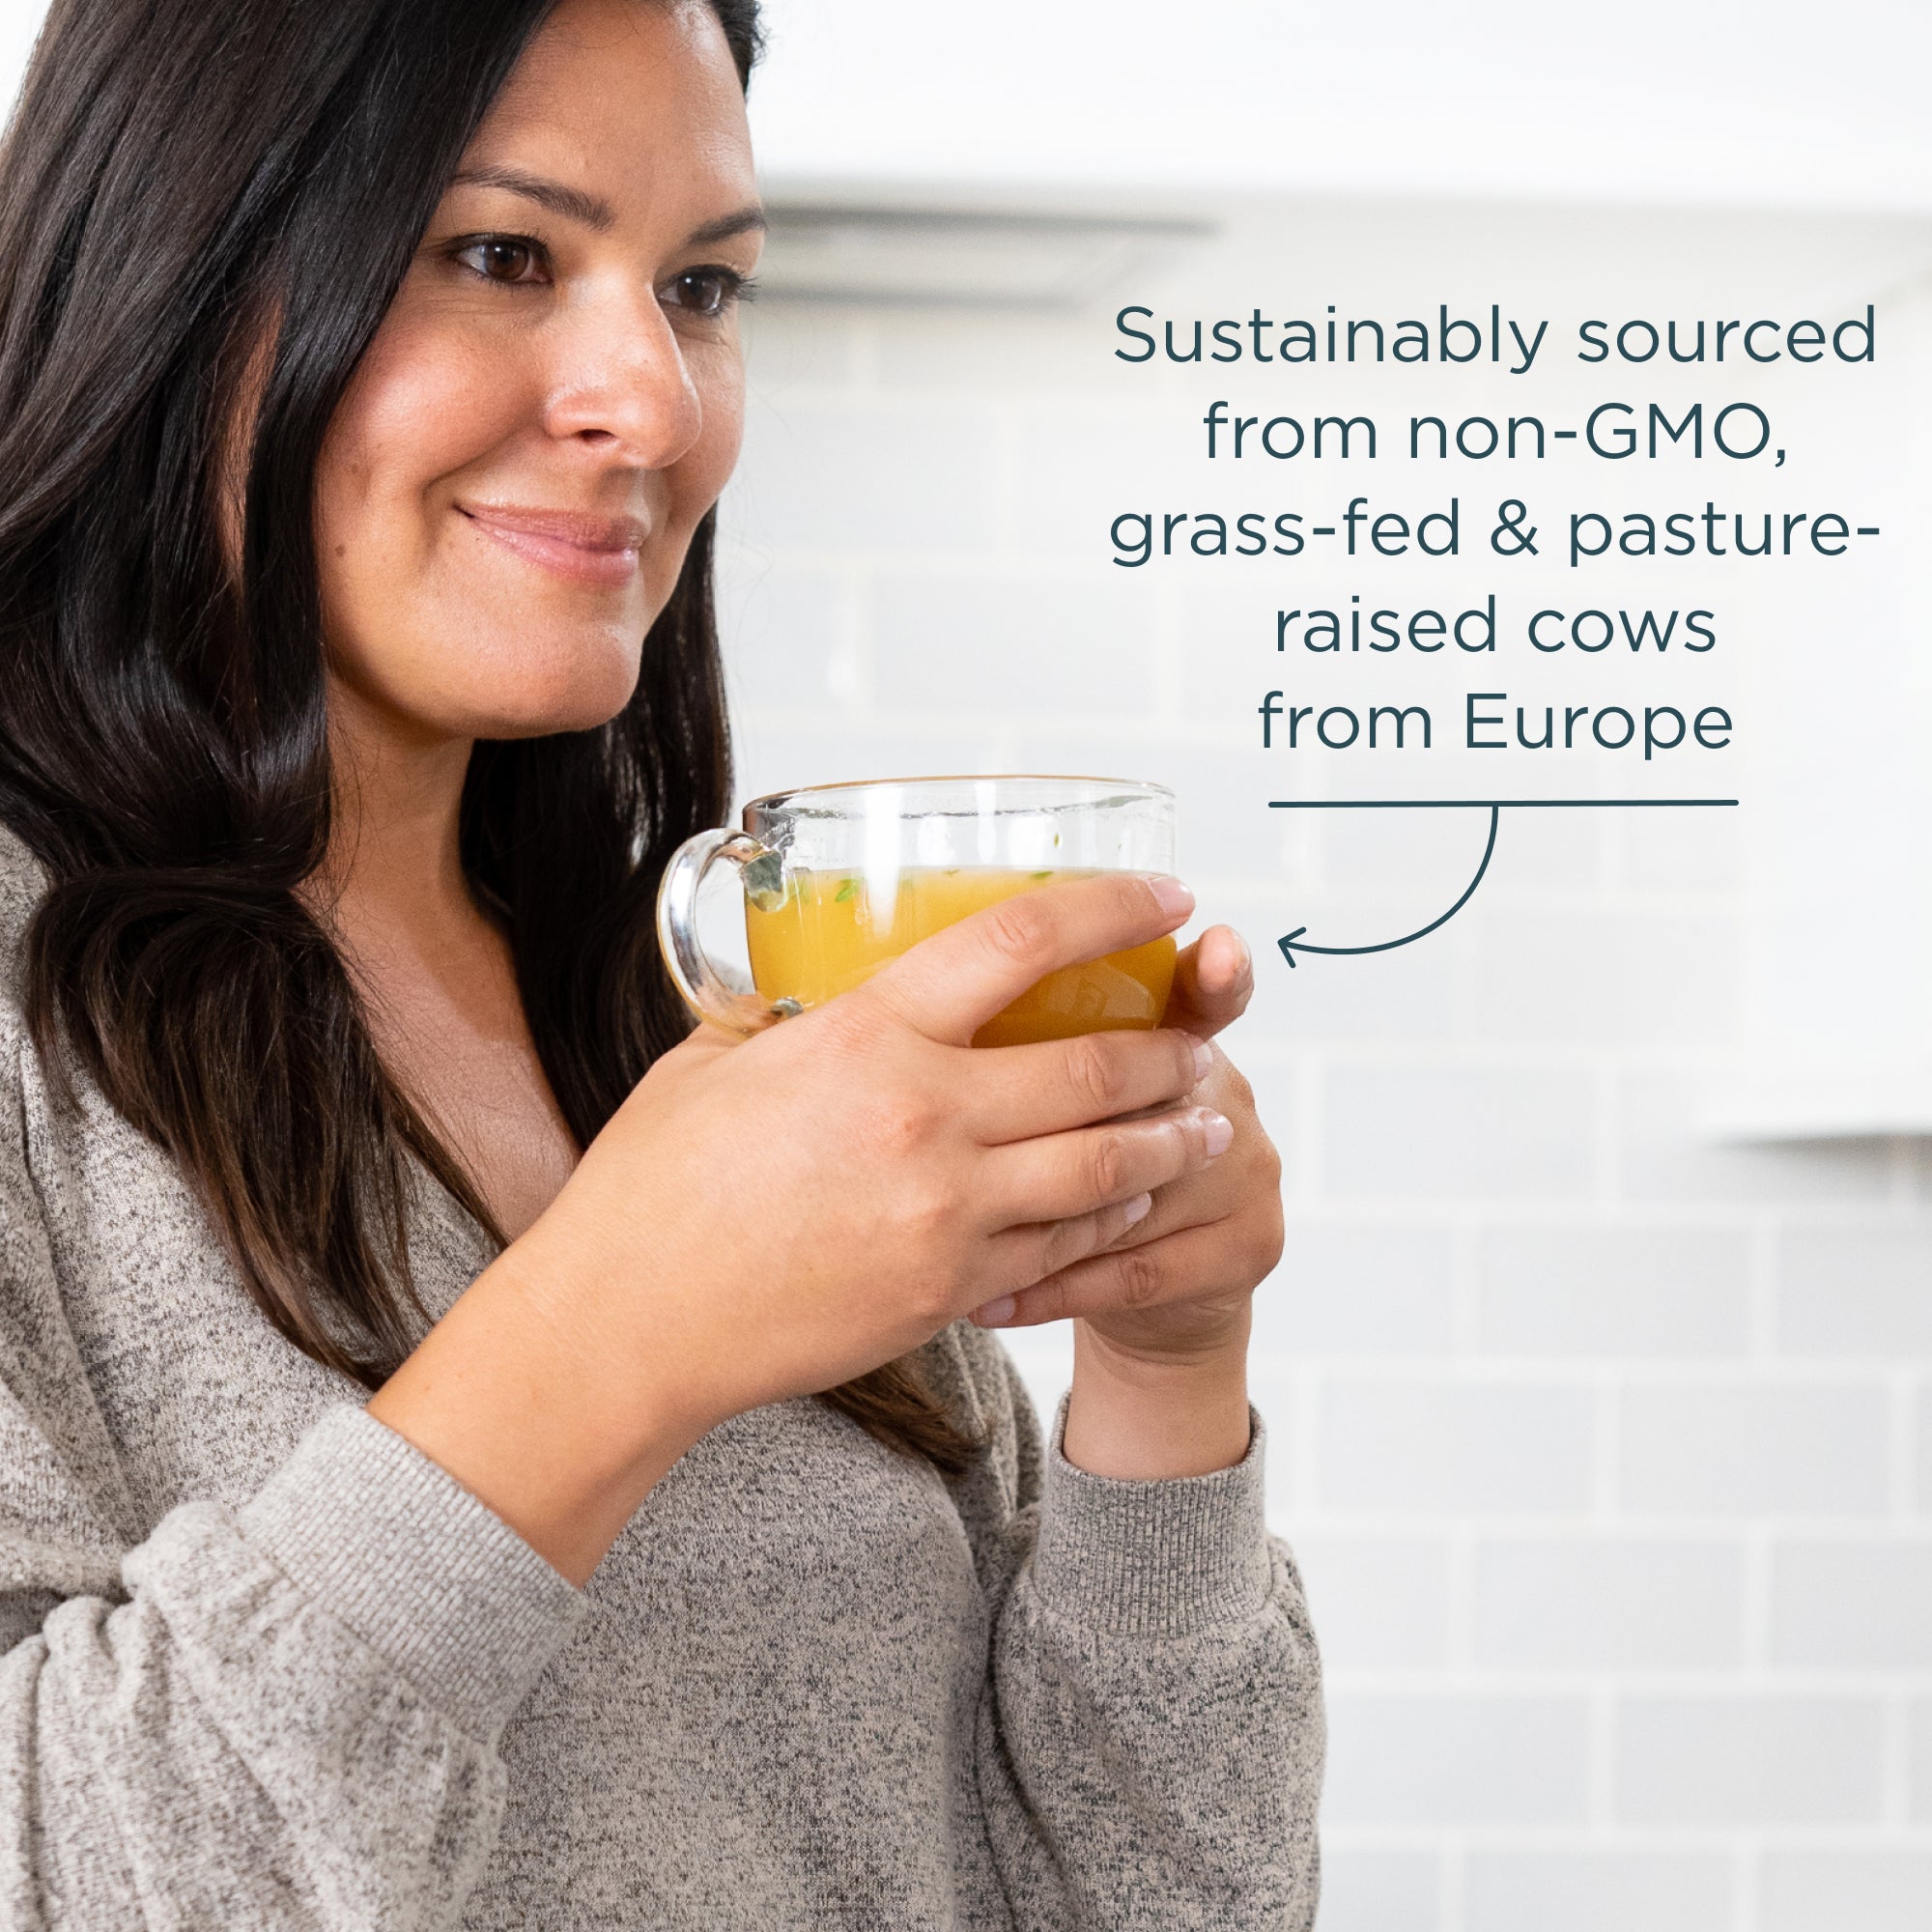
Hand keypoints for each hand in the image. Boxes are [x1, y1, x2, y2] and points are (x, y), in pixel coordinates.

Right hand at [370, 872, 1232, 1578]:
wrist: (629, 1325)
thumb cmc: (654, 1186)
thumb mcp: (713, 1060)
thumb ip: (787, 1019)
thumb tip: (812, 992)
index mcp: (869, 1034)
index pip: (1023, 940)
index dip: (1111, 907)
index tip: (1161, 895)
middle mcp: (927, 1116)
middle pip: (1101, 1068)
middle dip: (1173, 1049)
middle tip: (1199, 1039)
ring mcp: (948, 1212)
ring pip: (1110, 1168)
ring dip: (1173, 1142)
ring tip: (1207, 1125)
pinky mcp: (950, 1289)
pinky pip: (1064, 1247)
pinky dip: (1113, 1219)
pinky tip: (1132, 1203)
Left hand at [970, 924, 1282, 1363]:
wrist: (1131, 1280)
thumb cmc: (1060, 1161)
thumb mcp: (1050, 1088)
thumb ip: (1014, 1042)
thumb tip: (910, 1006)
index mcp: (1175, 1032)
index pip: (1202, 987)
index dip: (1217, 968)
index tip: (1219, 947)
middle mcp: (1225, 1091)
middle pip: (1157, 1093)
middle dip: (1060, 1123)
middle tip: (967, 1146)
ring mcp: (1247, 1168)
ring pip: (1138, 1189)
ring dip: (1035, 1219)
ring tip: (949, 1240)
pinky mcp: (1247, 1246)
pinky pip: (1137, 1269)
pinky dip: (1051, 1286)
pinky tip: (987, 1300)